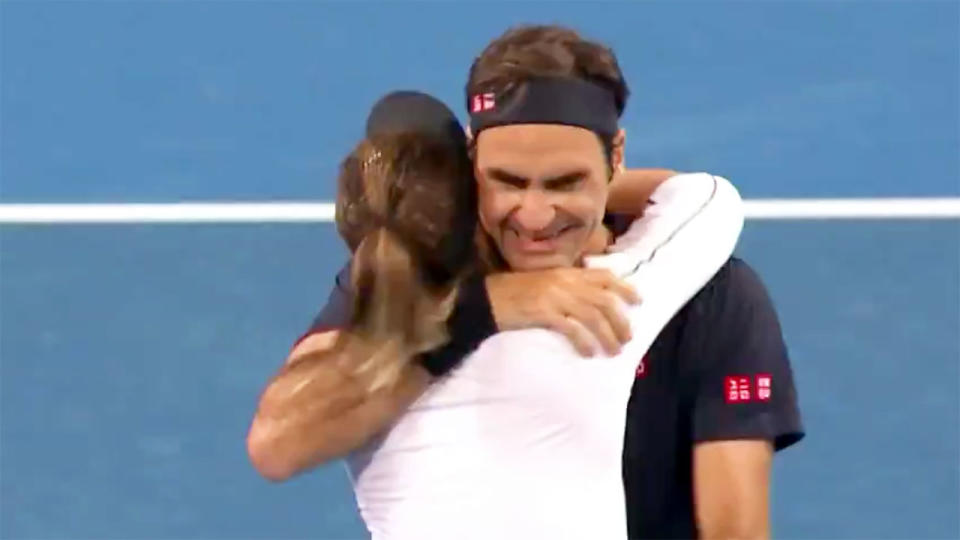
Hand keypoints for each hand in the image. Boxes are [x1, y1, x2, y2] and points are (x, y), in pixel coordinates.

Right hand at [485, 268, 639, 355]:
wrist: (487, 298)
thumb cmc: (515, 292)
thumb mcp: (545, 282)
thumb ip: (568, 286)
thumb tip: (592, 300)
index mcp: (566, 272)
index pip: (603, 276)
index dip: (624, 288)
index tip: (638, 301)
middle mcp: (564, 282)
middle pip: (603, 300)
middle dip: (620, 320)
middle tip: (627, 338)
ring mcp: (554, 297)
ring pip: (592, 316)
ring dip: (607, 335)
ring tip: (613, 351)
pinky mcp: (543, 313)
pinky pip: (571, 329)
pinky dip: (584, 342)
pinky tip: (588, 353)